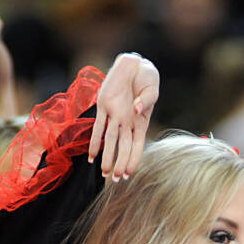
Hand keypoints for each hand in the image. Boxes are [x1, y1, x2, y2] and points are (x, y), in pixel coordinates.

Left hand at [89, 52, 158, 180]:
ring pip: (110, 140)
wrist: (134, 64)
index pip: (137, 146)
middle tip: (115, 179)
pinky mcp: (104, 106)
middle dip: (120, 164)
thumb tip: (137, 111)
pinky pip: (97, 126)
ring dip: (107, 157)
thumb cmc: (147, 77)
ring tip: (103, 173)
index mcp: (141, 121)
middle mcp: (128, 122)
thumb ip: (146, 100)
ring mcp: (115, 115)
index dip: (133, 160)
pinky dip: (94, 141)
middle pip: (123, 147)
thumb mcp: (152, 88)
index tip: (128, 174)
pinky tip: (91, 155)